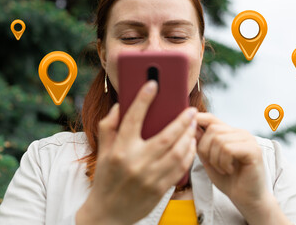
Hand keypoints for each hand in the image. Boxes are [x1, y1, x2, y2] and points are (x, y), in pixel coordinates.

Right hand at [77, 80, 197, 224]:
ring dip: (189, 136)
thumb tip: (120, 106)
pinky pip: (180, 168)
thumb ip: (109, 126)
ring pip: (178, 152)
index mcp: (120, 150)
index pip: (133, 118)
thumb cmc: (105, 179)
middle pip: (166, 136)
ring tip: (192, 126)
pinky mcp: (160, 189)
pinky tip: (191, 144)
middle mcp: (136, 162)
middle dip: (181, 120)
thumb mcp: (103, 152)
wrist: (107, 214)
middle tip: (190, 109)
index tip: (153, 84)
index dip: (144, 99)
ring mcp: (150, 177)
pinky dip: (189, 154)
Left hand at [195, 112, 267, 208]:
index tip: (188, 129)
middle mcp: (240, 133)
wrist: (247, 199)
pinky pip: (228, 149)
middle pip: (213, 129)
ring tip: (222, 169)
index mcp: (230, 133)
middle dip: (205, 149)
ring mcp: (248, 140)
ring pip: (219, 139)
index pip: (211, 118)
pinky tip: (229, 170)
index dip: (199, 120)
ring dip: (215, 158)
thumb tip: (190, 125)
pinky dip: (223, 162)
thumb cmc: (228, 180)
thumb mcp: (209, 160)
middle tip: (213, 164)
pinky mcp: (254, 150)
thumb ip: (201, 143)